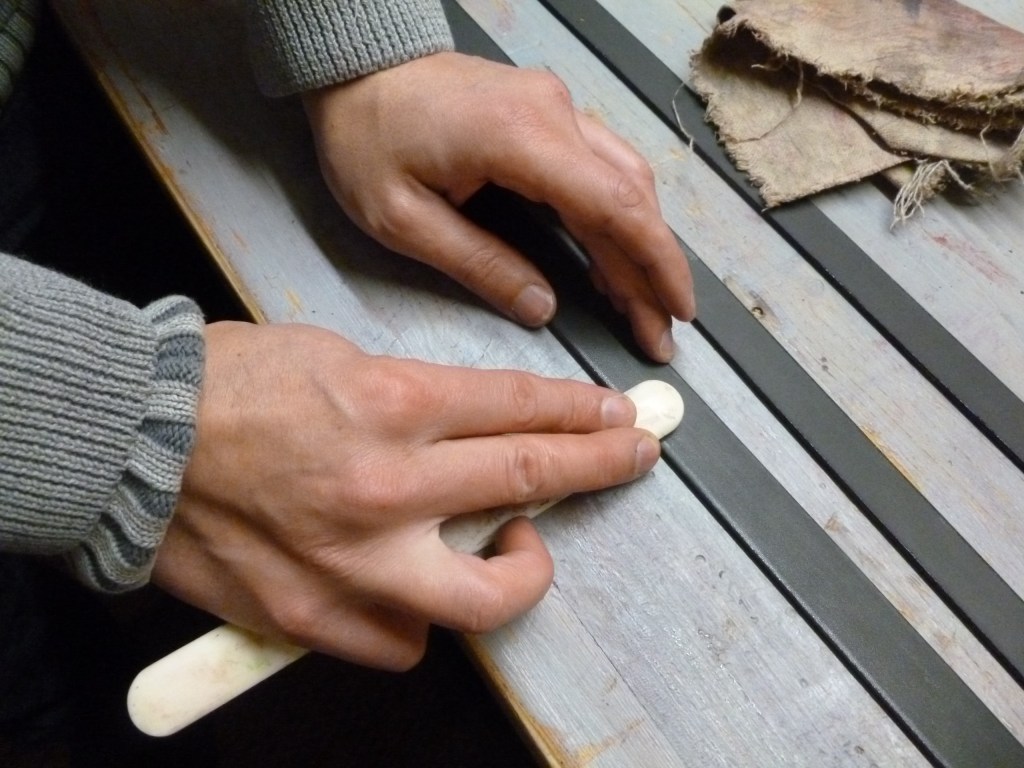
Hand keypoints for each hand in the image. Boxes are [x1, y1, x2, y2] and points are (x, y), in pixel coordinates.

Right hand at [152, 321, 660, 669]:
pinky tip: (421, 591)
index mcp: (387, 405)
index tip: (614, 415)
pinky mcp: (317, 616)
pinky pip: (407, 641)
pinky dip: (426, 615)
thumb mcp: (335, 360)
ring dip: (527, 570)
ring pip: (487, 593)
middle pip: (528, 480)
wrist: (131, 439)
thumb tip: (475, 435)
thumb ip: (414, 403)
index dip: (580, 412)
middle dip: (600, 462)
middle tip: (634, 454)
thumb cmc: (227, 385)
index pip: (519, 409)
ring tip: (527, 548)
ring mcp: (355, 562)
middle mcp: (384, 486)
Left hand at [301, 52, 695, 362]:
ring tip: (642, 307)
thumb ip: (479, 264)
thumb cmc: (366, 139)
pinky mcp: (547, 114)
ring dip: (639, 245)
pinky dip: (615, 218)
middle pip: (631, 197)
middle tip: (660, 333)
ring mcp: (556, 108)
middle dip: (653, 270)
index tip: (676, 312)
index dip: (655, 263)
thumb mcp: (403, 219)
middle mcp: (555, 113)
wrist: (354, 65)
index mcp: (521, 138)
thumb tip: (544, 310)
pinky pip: (599, 169)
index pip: (616, 205)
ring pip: (624, 180)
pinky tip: (611, 262)